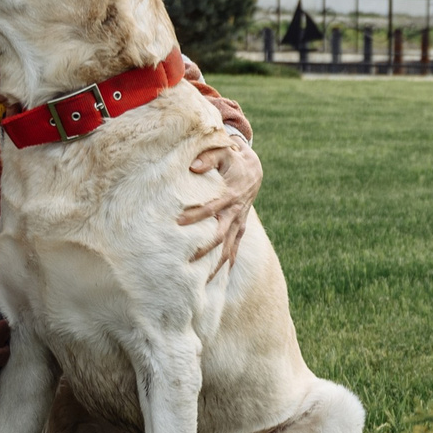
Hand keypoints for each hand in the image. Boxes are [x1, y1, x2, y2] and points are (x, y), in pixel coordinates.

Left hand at [179, 134, 261, 280]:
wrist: (253, 169)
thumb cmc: (232, 158)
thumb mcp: (222, 151)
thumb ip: (208, 158)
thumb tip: (193, 167)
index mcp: (230, 195)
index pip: (211, 209)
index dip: (196, 216)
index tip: (178, 223)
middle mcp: (235, 212)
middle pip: (220, 235)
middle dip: (204, 249)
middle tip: (186, 261)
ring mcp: (239, 222)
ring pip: (228, 247)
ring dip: (216, 264)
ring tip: (201, 281)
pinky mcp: (239, 227)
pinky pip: (234, 248)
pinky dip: (227, 263)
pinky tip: (218, 278)